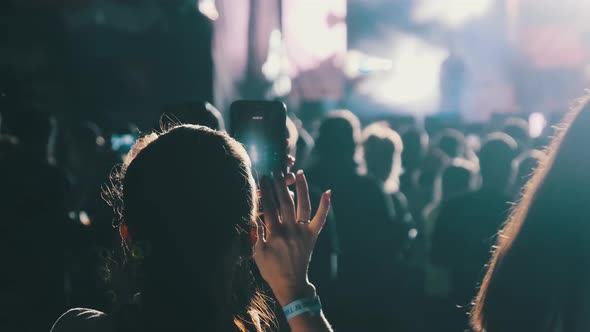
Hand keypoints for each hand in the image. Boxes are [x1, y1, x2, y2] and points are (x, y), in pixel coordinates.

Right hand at [254, 170, 330, 305]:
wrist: (291, 283)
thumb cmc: (271, 269)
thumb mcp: (257, 252)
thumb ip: (257, 232)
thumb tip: (254, 213)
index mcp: (275, 234)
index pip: (269, 207)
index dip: (265, 191)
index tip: (262, 177)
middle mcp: (290, 230)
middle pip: (285, 202)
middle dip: (279, 184)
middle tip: (276, 170)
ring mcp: (303, 232)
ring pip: (303, 205)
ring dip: (301, 188)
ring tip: (299, 173)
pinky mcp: (313, 235)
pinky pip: (321, 218)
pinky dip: (325, 205)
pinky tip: (328, 191)